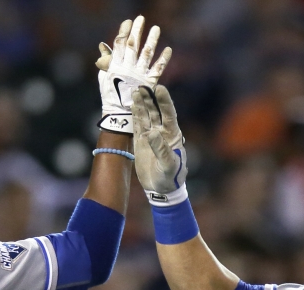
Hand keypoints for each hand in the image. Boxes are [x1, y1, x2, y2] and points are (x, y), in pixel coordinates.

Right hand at [96, 16, 171, 134]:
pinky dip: (164, 59)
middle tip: (141, 18)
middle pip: (133, 45)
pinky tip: (169, 49)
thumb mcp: (104, 77)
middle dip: (137, 31)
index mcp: (115, 65)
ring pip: (146, 53)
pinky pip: (158, 68)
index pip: (119, 44)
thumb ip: (106, 61)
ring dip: (152, 40)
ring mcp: (139, 74)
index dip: (123, 32)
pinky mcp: (149, 82)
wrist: (119, 114)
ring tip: (156, 28)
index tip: (128, 22)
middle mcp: (128, 67)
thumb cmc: (111, 96)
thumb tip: (103, 46)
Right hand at [131, 85, 187, 203]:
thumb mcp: (168, 165)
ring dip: (141, 104)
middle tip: (143, 86)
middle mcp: (162, 132)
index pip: (169, 114)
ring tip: (135, 92)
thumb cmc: (170, 178)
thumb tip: (152, 133)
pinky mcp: (141, 142)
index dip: (164, 101)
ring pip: (145, 116)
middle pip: (155, 111)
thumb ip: (161, 149)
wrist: (162, 189)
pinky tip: (131, 105)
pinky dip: (134, 116)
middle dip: (150, 98)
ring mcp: (151, 136)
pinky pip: (137, 126)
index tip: (160, 89)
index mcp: (172, 135)